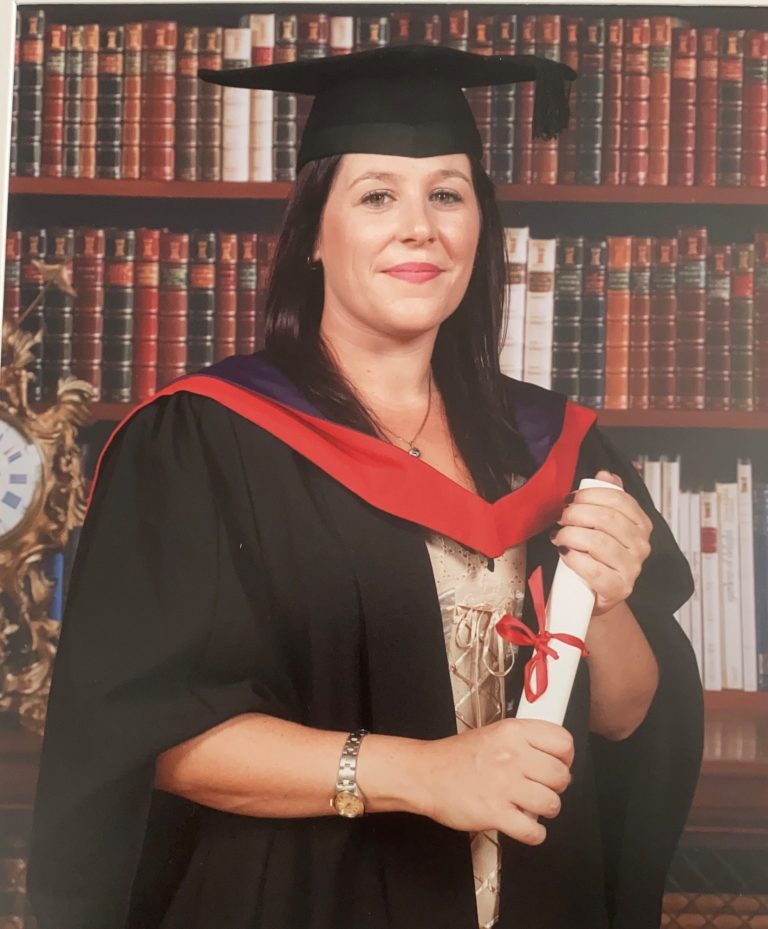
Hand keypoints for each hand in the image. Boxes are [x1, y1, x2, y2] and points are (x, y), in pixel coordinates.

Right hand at [415, 718, 573, 845]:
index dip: (565, 757)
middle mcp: (511, 755)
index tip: (560, 763)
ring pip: (552, 804)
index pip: (563, 741)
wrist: (425, 775)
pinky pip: (534, 831)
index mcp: (512, 731)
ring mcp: (504, 785)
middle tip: (542, 787)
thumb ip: (523, 740)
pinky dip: (534, 833)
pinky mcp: (495, 813)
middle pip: (561, 775)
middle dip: (555, 786)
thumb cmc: (456, 757)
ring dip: (545, 810)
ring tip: (530, 805)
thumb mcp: (493, 733)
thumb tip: (554, 752)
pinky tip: (524, 824)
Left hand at [549, 469, 652, 616]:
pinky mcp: (618, 589)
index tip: (570, 499)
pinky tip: (564, 553)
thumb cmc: (598, 557)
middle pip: (606, 519)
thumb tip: (605, 475)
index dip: (589, 495)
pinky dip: (574, 559)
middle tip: (560, 517)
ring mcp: (632, 569)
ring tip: (558, 536)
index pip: (619, 499)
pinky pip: (593, 569)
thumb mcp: (604, 526)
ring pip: (598, 542)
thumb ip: (607, 497)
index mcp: (641, 525)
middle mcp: (641, 546)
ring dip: (570, 535)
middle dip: (575, 514)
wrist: (594, 595)